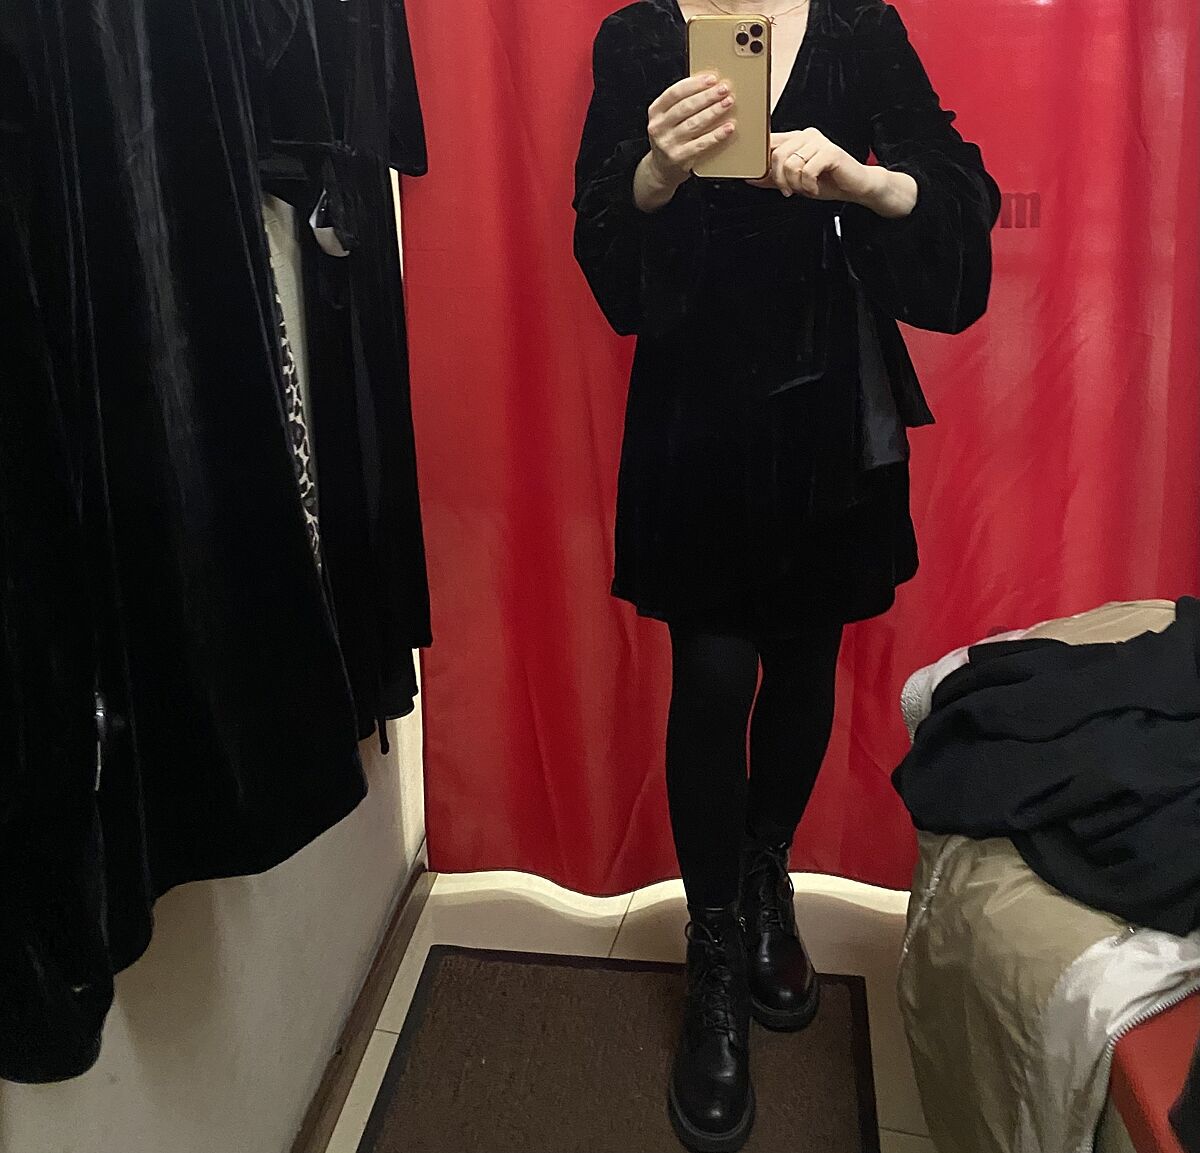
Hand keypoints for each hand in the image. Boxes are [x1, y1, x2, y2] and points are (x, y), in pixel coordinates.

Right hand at [646, 75, 736, 188]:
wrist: (661, 169)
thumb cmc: (669, 138)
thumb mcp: (667, 118)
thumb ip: (681, 103)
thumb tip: (709, 86)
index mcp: (656, 112)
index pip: (675, 93)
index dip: (695, 84)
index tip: (712, 79)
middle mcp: (659, 127)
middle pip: (686, 107)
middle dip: (708, 96)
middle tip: (724, 89)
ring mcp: (669, 143)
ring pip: (694, 124)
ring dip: (714, 111)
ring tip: (728, 103)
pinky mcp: (680, 158)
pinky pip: (701, 144)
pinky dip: (716, 135)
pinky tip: (728, 127)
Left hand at [748, 129, 877, 201]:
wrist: (854, 187)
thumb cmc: (826, 182)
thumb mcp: (793, 182)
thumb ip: (772, 178)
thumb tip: (749, 177)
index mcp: (796, 139)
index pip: (769, 143)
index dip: (761, 162)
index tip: (762, 178)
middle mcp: (806, 136)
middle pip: (777, 155)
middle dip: (780, 179)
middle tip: (789, 191)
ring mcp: (819, 142)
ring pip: (791, 164)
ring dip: (796, 184)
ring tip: (806, 188)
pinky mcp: (830, 152)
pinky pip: (807, 171)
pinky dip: (809, 186)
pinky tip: (816, 188)